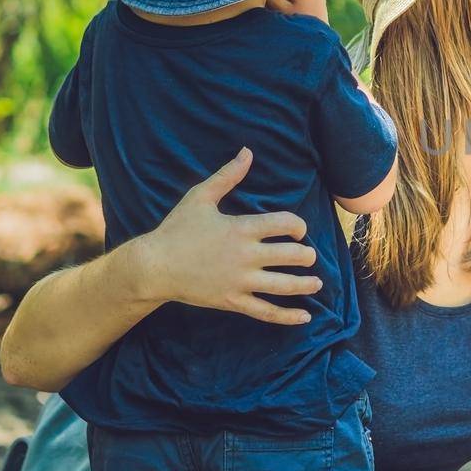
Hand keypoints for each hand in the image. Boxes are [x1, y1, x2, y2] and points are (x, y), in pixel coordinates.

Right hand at [134, 147, 320, 323]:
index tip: (298, 230)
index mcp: (241, 229)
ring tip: (317, 283)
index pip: (285, 224)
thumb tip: (247, 152)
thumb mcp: (199, 197)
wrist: (152, 266)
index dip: (299, 225)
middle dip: (307, 255)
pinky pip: (266, 312)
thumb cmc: (176, 230)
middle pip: (292, 256)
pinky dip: (288, 316)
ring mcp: (240, 281)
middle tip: (309, 256)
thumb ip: (227, 176)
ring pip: (285, 286)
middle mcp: (245, 256)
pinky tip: (305, 318)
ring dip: (307, 285)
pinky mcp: (232, 301)